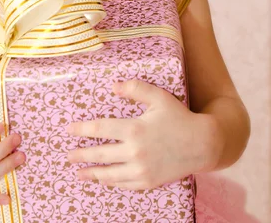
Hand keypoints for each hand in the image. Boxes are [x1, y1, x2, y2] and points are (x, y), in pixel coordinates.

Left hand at [66, 78, 213, 190]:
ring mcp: (142, 170)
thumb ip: (135, 89)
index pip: (101, 129)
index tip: (69, 130)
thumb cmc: (180, 117)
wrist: (203, 144)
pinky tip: (104, 180)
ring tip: (79, 174)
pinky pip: (125, 184)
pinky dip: (112, 183)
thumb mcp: (159, 97)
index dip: (83, 129)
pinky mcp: (150, 182)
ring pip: (111, 174)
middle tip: (68, 156)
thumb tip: (113, 86)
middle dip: (81, 155)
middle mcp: (135, 152)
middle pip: (101, 155)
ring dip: (92, 173)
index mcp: (135, 130)